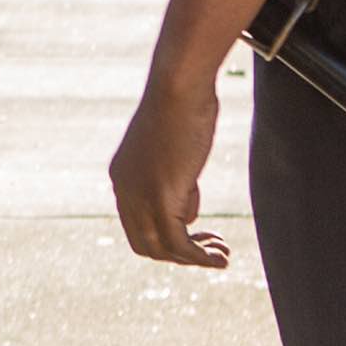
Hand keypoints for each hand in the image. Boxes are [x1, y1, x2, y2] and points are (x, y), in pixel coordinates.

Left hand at [109, 78, 230, 269]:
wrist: (179, 86)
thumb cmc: (183, 107)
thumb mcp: (175, 152)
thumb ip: (177, 184)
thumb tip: (187, 216)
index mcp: (122, 178)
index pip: (137, 227)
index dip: (166, 240)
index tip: (198, 236)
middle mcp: (124, 190)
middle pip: (145, 245)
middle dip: (180, 255)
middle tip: (213, 250)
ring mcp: (139, 195)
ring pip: (162, 249)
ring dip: (194, 259)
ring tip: (223, 255)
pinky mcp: (161, 196)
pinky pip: (179, 243)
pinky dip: (200, 257)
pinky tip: (221, 257)